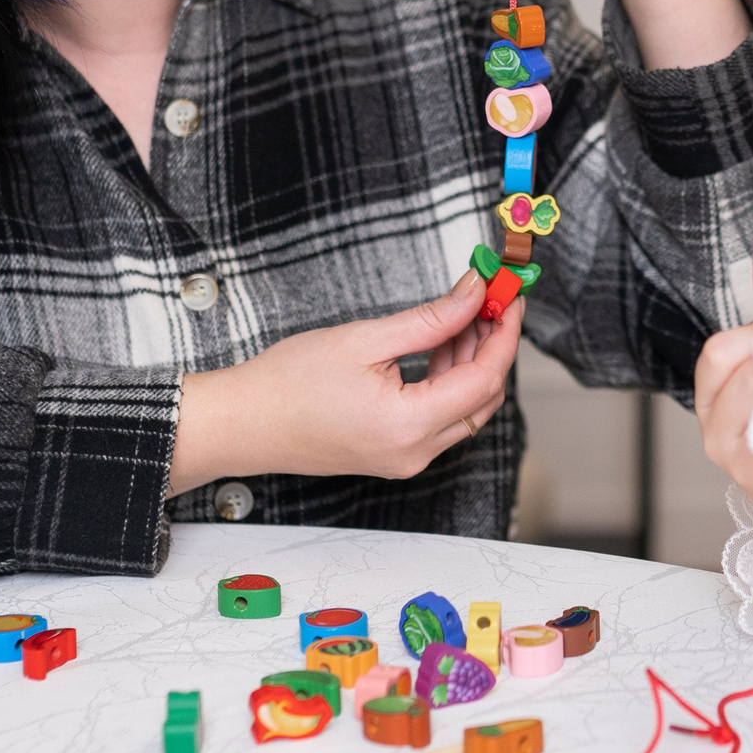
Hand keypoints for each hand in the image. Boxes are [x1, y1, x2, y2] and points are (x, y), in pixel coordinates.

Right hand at [170, 274, 523, 490]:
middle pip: (483, 398)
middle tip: (489, 299)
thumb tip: (474, 294)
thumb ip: (430, 319)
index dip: (504, 334)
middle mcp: (415, 452)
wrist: (243, 423)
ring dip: (471, 361)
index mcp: (409, 425)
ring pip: (464, 410)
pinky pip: (440, 418)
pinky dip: (448, 381)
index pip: (485, 379)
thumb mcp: (365, 339)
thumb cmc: (288, 383)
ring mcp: (406, 458)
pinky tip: (440, 345)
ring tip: (463, 313)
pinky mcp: (395, 454)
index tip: (509, 296)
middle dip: (492, 345)